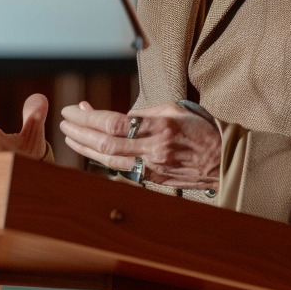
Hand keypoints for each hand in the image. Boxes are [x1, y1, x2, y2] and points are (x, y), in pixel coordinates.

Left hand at [58, 101, 220, 189]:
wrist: (226, 161)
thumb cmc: (204, 129)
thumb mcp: (177, 110)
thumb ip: (146, 113)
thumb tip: (118, 115)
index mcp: (160, 128)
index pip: (114, 123)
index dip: (88, 117)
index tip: (72, 110)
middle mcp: (154, 150)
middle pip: (106, 144)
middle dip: (80, 133)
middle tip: (64, 122)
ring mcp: (153, 168)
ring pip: (110, 161)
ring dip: (86, 148)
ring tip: (69, 137)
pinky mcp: (155, 180)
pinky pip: (123, 169)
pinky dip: (103, 159)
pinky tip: (92, 150)